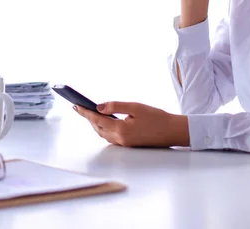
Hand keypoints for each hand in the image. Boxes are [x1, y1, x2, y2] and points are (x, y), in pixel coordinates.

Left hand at [73, 102, 189, 147]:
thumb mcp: (136, 107)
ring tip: (90, 113)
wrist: (173, 131)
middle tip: (81, 108)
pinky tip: (105, 121)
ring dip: (96, 124)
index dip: (85, 112)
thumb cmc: (157, 118)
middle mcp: (120, 139)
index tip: (76, 106)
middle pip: (98, 128)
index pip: (97, 120)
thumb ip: (116, 106)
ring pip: (104, 134)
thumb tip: (99, 107)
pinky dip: (104, 128)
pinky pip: (111, 137)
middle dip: (89, 118)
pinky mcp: (129, 144)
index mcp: (121, 129)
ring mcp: (124, 143)